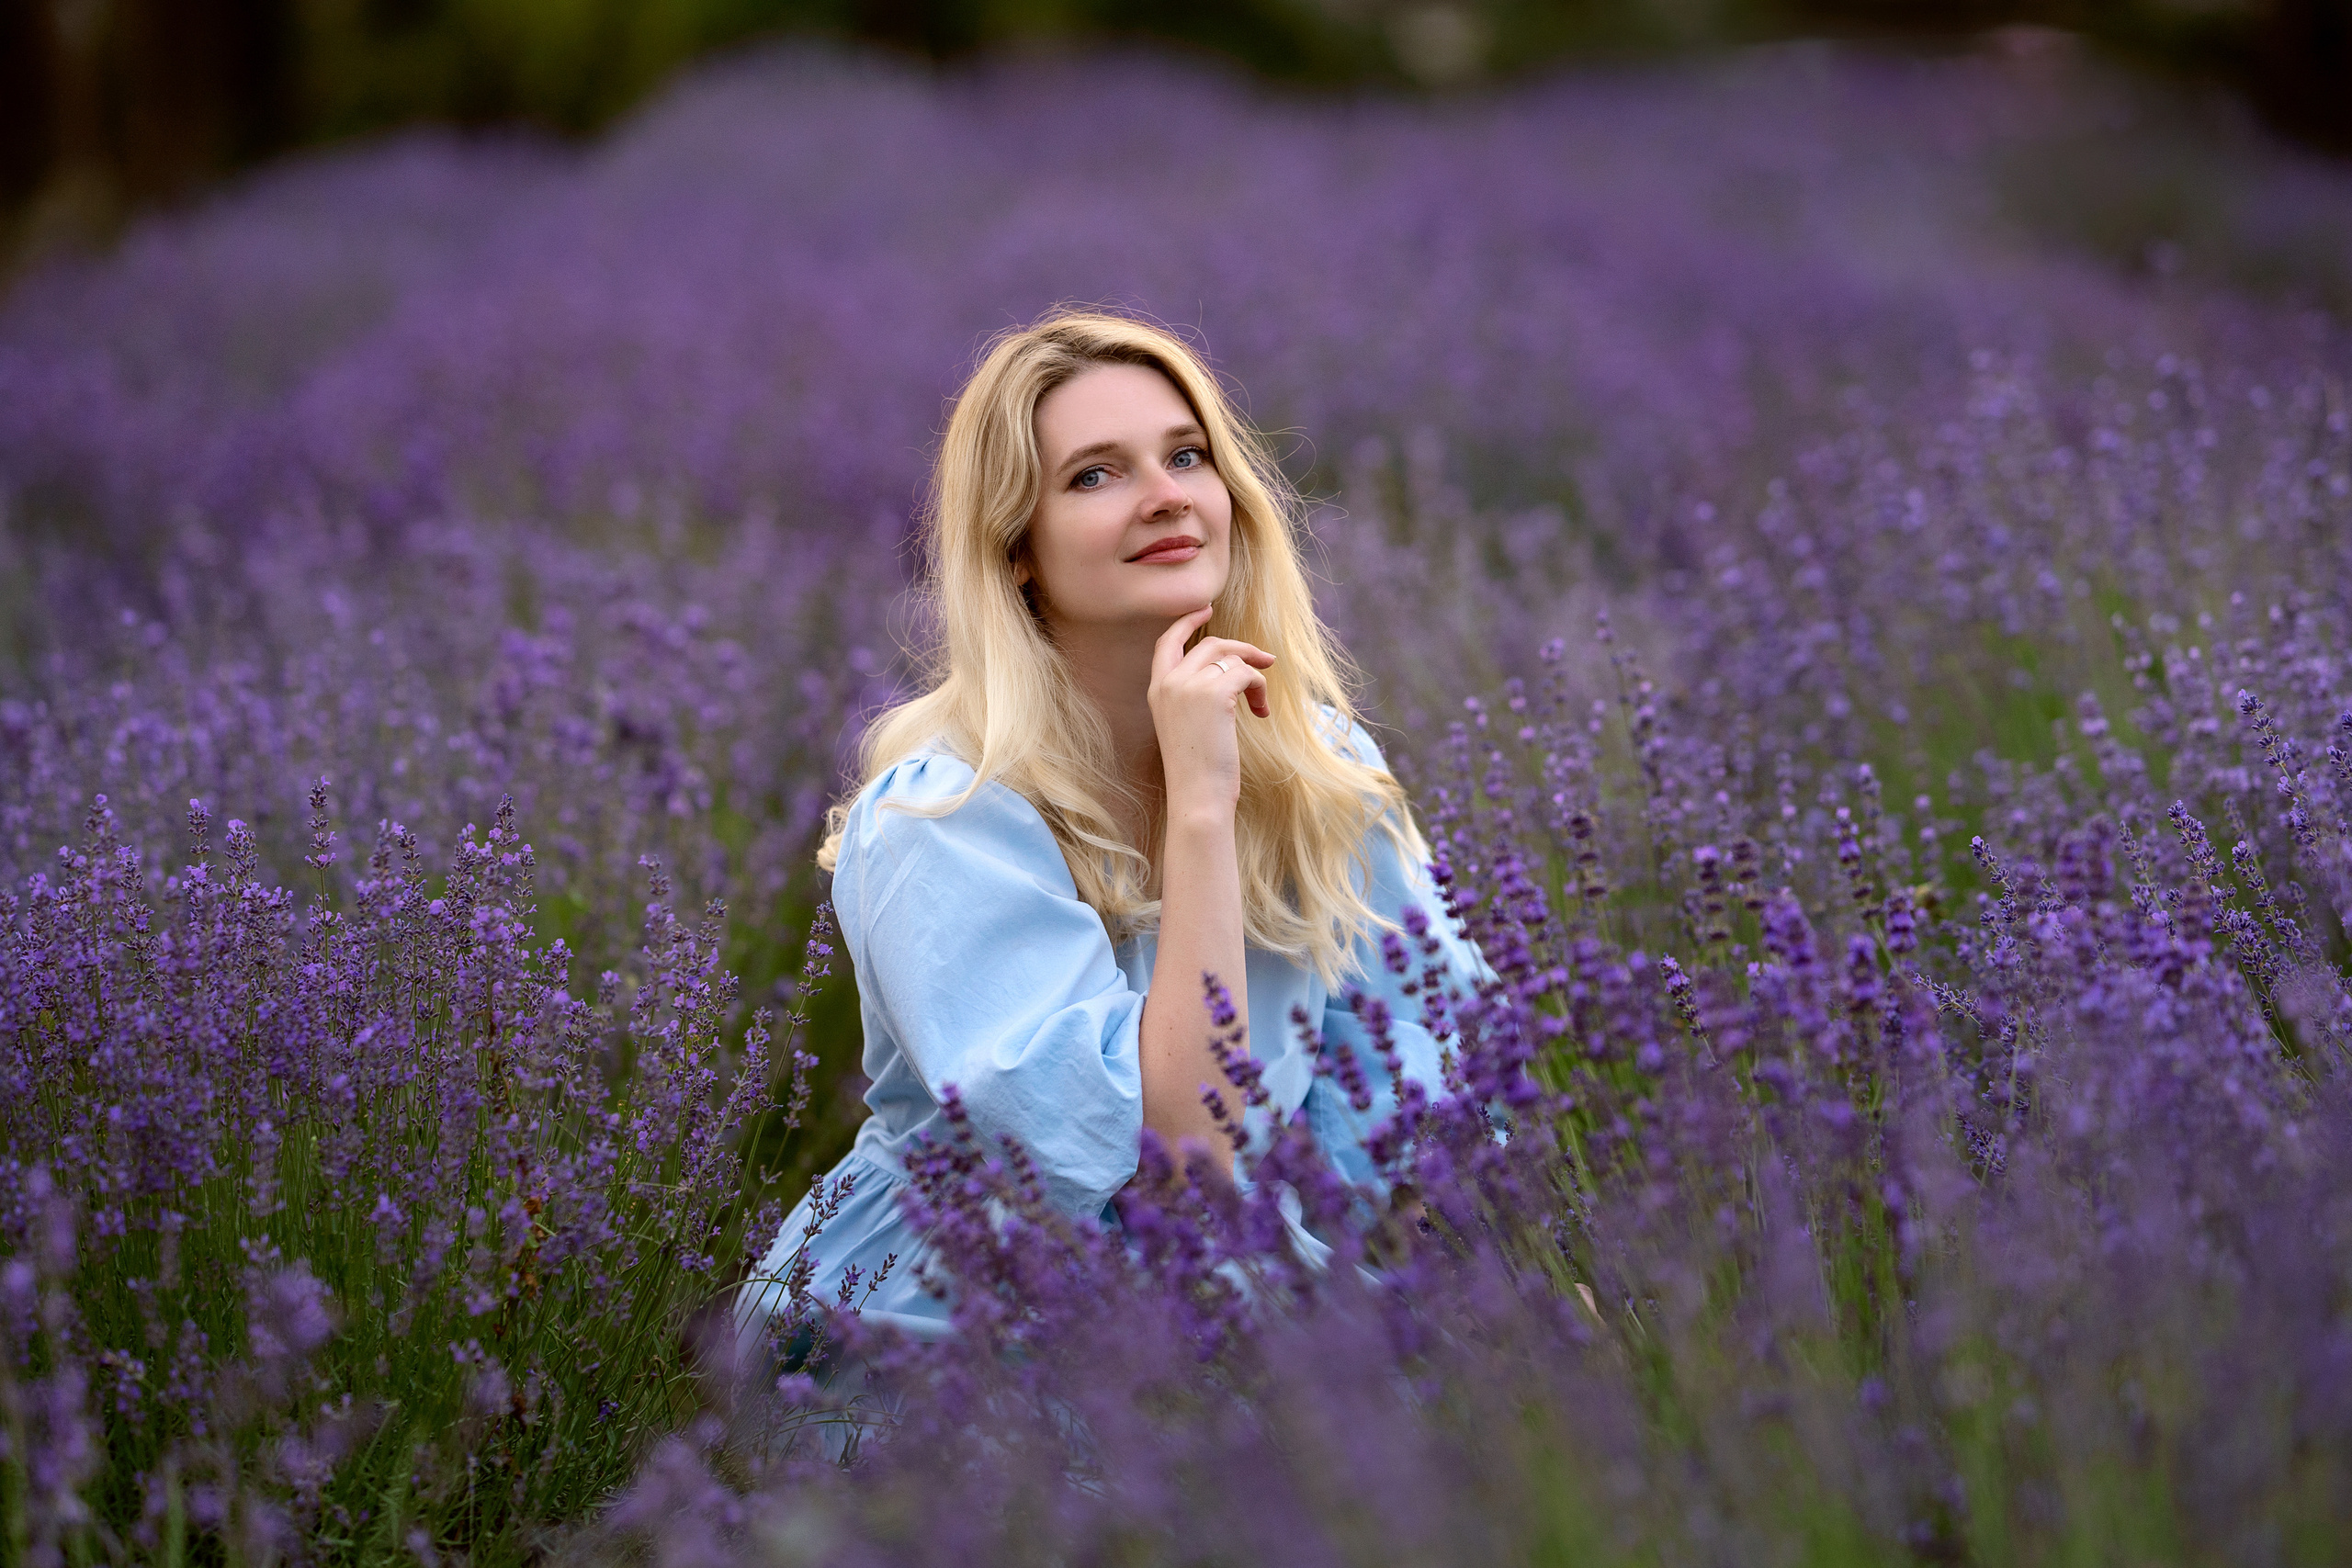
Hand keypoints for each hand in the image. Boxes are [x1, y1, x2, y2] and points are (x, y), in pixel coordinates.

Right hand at [1148, 607, 1273, 822]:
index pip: (1167, 642)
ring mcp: (1189, 685)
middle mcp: (1169, 682)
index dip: (1187, 622)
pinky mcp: (1215, 692)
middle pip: (1211, 645)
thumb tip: (1228, 672)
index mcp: (1156, 690)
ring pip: (1232, 658)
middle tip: (1266, 659)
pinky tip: (1260, 714)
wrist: (1198, 795)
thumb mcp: (1186, 725)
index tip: (1206, 609)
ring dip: (1255, 676)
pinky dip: (1260, 690)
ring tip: (1260, 704)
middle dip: (1242, 648)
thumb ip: (1193, 697)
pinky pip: (1247, 674)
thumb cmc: (1197, 770)